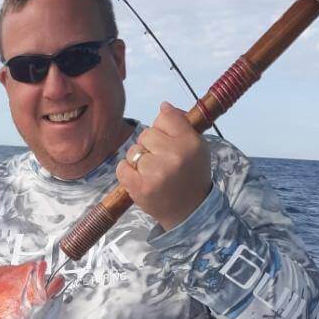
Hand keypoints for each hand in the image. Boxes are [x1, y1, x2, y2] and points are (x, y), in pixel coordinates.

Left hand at [116, 101, 211, 230]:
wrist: (188, 212)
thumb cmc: (191, 176)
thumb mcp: (197, 147)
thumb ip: (181, 125)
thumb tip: (163, 106)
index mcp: (190, 143)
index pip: (166, 116)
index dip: (163, 127)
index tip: (168, 140)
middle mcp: (174, 156)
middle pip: (146, 133)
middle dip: (150, 146)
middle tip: (162, 162)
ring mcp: (155, 172)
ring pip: (134, 151)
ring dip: (139, 160)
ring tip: (153, 173)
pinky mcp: (139, 187)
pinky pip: (122, 167)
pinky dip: (127, 171)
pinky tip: (140, 179)